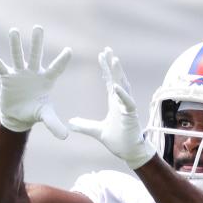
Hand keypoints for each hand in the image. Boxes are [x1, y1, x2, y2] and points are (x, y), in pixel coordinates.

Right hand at [0, 25, 71, 139]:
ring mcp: (19, 73)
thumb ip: (54, 124)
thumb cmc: (34, 113)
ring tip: (14, 31)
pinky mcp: (7, 78)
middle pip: (35, 56)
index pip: (56, 69)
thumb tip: (65, 137)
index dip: (62, 61)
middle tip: (38, 28)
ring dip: (15, 45)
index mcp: (46, 80)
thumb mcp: (45, 117)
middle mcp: (33, 73)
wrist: (18, 116)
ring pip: (17, 56)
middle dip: (37, 43)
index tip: (69, 50)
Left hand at [69, 48, 155, 169]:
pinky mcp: (131, 115)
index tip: (101, 56)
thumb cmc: (119, 141)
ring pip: (123, 86)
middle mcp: (122, 102)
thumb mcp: (97, 132)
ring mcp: (127, 107)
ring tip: (114, 60)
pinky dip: (121, 94)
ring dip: (119, 73)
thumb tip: (71, 123)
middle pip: (117, 79)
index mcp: (115, 103)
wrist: (130, 153)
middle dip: (112, 65)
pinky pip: (127, 102)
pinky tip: (116, 86)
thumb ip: (85, 126)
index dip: (106, 69)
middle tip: (107, 49)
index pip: (110, 82)